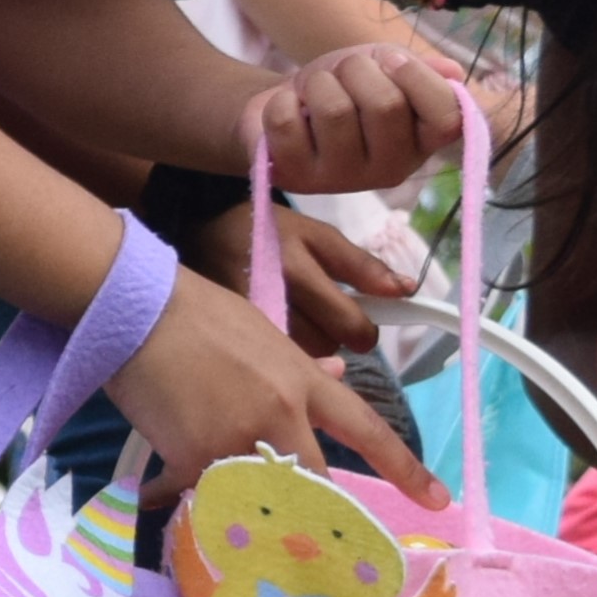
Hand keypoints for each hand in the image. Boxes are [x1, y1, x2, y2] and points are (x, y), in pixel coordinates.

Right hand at [109, 271, 439, 504]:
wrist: (137, 309)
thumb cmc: (197, 313)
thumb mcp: (262, 330)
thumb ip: (299, 362)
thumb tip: (335, 373)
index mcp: (301, 381)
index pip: (366, 429)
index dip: (404, 468)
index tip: (438, 500)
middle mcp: (279, 416)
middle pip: (316, 484)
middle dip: (313, 516)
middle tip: (312, 546)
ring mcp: (237, 439)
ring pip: (256, 497)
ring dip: (237, 506)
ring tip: (221, 513)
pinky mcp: (193, 456)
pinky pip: (193, 494)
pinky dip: (172, 494)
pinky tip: (157, 493)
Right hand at [177, 199, 413, 358]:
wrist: (189, 228)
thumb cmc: (260, 230)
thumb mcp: (313, 234)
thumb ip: (361, 265)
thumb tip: (407, 289)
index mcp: (297, 271)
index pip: (351, 327)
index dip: (363, 331)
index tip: (358, 325)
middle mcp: (269, 299)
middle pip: (326, 349)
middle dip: (331, 339)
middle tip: (318, 321)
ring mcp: (242, 324)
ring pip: (299, 364)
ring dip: (304, 353)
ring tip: (290, 329)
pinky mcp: (222, 339)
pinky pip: (269, 368)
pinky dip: (277, 364)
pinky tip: (268, 346)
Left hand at [244, 40, 472, 195]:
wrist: (291, 104)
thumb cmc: (347, 86)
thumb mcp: (387, 66)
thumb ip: (422, 69)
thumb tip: (452, 73)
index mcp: (423, 142)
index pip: (447, 119)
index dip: (417, 77)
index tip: (390, 62)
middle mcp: (391, 169)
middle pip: (385, 104)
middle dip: (357, 70)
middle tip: (344, 75)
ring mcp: (343, 180)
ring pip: (334, 110)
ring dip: (320, 83)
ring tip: (317, 92)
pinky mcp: (298, 178)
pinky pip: (288, 121)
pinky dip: (284, 100)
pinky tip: (293, 111)